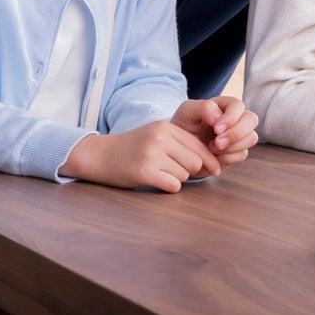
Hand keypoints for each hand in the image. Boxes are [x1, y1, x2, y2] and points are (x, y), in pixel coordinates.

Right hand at [60, 123, 222, 192]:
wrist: (100, 155)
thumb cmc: (132, 148)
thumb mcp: (156, 135)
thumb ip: (181, 143)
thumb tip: (213, 163)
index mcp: (166, 127)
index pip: (199, 146)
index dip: (209, 161)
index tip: (215, 171)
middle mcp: (160, 138)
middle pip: (195, 162)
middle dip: (190, 172)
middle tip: (175, 172)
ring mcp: (152, 154)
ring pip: (184, 175)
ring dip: (176, 179)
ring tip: (159, 173)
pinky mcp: (144, 172)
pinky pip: (173, 185)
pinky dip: (168, 187)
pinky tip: (155, 181)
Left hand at [171, 96, 259, 172]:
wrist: (179, 147)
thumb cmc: (183, 125)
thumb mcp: (187, 111)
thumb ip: (204, 107)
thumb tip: (219, 117)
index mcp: (225, 105)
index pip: (239, 106)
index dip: (231, 118)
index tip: (216, 129)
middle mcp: (235, 119)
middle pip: (252, 120)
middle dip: (237, 133)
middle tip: (217, 143)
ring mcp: (238, 136)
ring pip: (251, 138)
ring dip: (232, 146)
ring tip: (212, 148)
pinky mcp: (236, 151)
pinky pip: (242, 154)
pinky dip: (229, 157)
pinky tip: (214, 156)